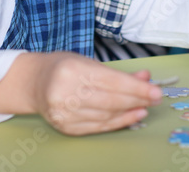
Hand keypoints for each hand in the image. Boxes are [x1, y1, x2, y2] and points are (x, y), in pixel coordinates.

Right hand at [0, 52, 162, 134]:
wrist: (33, 82)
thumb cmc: (64, 67)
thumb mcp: (89, 61)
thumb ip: (117, 72)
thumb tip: (145, 79)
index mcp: (72, 69)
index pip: (112, 81)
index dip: (137, 88)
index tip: (155, 90)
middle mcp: (64, 92)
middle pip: (110, 100)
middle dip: (137, 100)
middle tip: (155, 98)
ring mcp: (63, 112)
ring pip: (105, 115)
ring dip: (130, 112)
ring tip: (145, 107)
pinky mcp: (64, 127)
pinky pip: (97, 127)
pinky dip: (117, 123)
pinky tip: (131, 117)